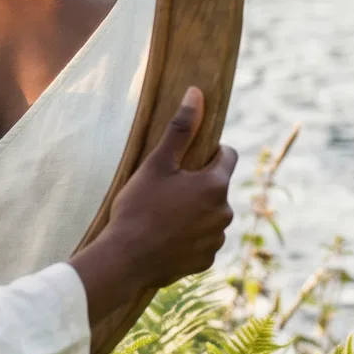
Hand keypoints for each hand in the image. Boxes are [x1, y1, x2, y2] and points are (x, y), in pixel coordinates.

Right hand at [71, 88, 236, 332]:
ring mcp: (216, 239)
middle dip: (198, 184)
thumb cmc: (140, 206)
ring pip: (211, 215)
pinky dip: (189, 237)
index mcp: (216, 185)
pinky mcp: (206, 261)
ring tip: (163, 215)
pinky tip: (164, 237)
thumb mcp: (158, 163)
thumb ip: (181, 128)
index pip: (228, 156)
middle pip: (217, 188)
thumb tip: (196, 93)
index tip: (185, 158)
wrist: (126, 259)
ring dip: (195, 212)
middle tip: (166, 188)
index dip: (208, 152)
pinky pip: (202, 241)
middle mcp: (225, 212)